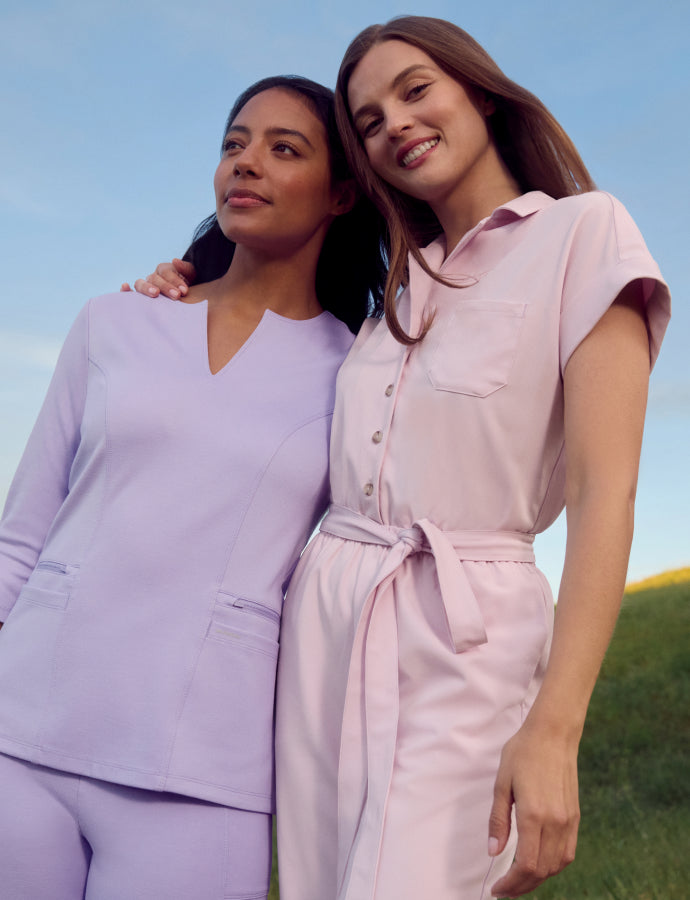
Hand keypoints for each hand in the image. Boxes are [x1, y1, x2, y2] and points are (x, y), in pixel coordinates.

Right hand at [123, 259, 196, 299]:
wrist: (185, 296)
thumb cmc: (188, 285)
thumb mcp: (191, 275)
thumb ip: (186, 268)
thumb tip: (175, 260)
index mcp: (164, 270)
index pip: (167, 273)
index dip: (175, 280)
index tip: (184, 290)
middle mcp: (153, 277)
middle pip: (155, 279)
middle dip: (166, 287)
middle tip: (176, 295)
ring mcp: (145, 286)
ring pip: (140, 284)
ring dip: (147, 288)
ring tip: (155, 293)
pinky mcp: (141, 297)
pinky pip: (130, 293)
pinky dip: (125, 290)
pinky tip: (125, 287)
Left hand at [488, 722, 579, 897]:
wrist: (553, 734)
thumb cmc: (523, 753)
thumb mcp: (502, 784)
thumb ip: (498, 820)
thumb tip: (493, 852)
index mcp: (533, 815)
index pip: (526, 865)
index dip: (511, 883)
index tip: (497, 888)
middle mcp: (555, 822)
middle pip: (542, 871)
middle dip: (522, 886)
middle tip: (505, 889)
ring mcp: (568, 821)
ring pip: (557, 865)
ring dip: (538, 878)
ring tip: (519, 880)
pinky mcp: (576, 817)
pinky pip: (568, 853)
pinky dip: (554, 866)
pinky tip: (540, 864)